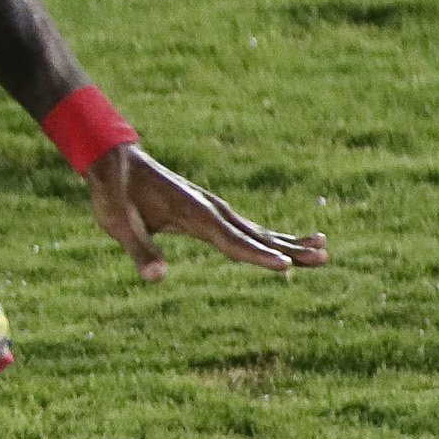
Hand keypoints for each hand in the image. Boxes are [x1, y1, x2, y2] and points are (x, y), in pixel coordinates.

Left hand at [86, 144, 329, 281]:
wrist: (114, 160)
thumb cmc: (113, 193)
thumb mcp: (117, 222)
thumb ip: (138, 249)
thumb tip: (157, 278)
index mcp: (191, 213)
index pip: (229, 240)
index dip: (256, 255)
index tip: (285, 266)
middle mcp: (209, 208)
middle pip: (254, 234)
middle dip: (288, 247)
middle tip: (324, 257)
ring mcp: (212, 208)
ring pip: (255, 230)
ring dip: (288, 241)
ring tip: (324, 249)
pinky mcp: (209, 211)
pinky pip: (244, 228)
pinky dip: (268, 237)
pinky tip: (287, 244)